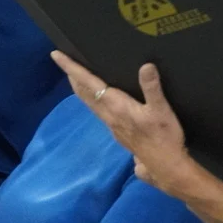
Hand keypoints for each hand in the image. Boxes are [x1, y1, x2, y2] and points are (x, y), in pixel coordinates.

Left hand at [51, 53, 199, 193]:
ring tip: (76, 76)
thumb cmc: (163, 137)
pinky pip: (98, 110)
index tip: (56, 55)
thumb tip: (145, 66)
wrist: (166, 167)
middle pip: (83, 93)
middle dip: (72, 76)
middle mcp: (109, 115)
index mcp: (115, 106)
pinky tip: (99, 98)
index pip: (88, 83)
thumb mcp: (161, 111)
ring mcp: (112, 124)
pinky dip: (92, 98)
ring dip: (80, 88)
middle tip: (63, 61)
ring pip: (90, 102)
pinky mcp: (118, 132)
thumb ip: (152, 88)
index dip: (71, 68)